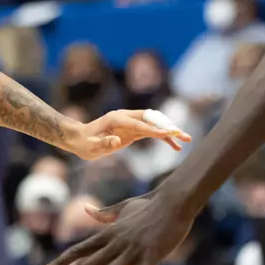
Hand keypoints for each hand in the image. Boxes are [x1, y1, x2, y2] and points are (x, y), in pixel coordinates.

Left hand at [38, 192, 198, 264]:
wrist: (175, 201)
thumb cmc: (151, 204)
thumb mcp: (123, 208)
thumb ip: (104, 213)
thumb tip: (86, 209)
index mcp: (107, 234)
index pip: (77, 250)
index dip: (59, 262)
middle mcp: (115, 243)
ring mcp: (132, 250)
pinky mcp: (150, 256)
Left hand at [65, 109, 190, 160]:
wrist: (79, 139)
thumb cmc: (84, 143)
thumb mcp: (91, 147)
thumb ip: (103, 143)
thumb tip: (117, 141)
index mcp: (117, 118)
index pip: (139, 124)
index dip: (153, 129)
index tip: (167, 134)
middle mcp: (126, 117)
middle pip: (152, 120)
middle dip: (168, 127)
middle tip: (184, 136)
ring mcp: (130, 123)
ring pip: (154, 125)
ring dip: (170, 133)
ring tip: (186, 141)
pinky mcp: (132, 130)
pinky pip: (151, 132)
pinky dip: (163, 138)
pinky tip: (174, 146)